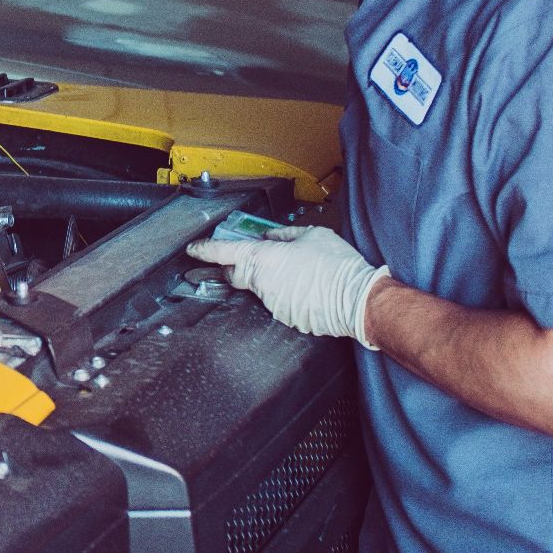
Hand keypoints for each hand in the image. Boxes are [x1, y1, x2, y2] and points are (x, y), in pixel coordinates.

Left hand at [186, 226, 389, 349]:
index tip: (193, 250)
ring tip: (299, 273)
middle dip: (236, 267)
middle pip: (236, 274)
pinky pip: (278, 303)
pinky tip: (306, 288)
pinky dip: (287, 295)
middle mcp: (262, 282)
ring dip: (270, 281)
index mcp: (264, 258)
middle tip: (250, 259)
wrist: (358, 299)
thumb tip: (271, 237)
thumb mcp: (312, 235)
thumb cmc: (337, 264)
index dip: (205, 250)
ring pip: (260, 289)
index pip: (224, 253)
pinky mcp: (285, 317)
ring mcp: (272, 303)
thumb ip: (284, 235)